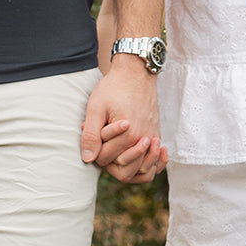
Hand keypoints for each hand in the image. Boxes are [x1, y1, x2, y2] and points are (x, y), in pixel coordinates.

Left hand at [80, 62, 167, 183]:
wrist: (137, 73)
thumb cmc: (114, 88)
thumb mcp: (96, 108)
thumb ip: (91, 135)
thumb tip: (88, 159)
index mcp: (127, 136)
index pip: (105, 160)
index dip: (94, 152)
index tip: (94, 133)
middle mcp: (143, 141)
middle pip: (124, 172)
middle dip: (109, 162)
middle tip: (103, 143)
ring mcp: (152, 139)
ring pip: (143, 172)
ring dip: (129, 167)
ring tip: (118, 153)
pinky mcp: (156, 135)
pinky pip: (155, 161)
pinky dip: (150, 164)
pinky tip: (141, 156)